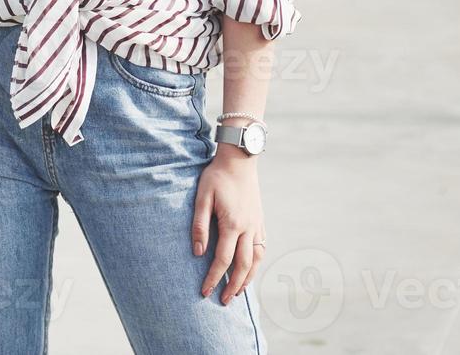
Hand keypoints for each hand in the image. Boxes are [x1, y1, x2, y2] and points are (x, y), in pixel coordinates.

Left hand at [192, 150, 264, 304]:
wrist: (240, 158)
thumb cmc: (216, 176)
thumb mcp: (202, 197)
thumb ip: (199, 225)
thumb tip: (197, 252)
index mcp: (232, 224)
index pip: (223, 260)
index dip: (213, 278)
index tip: (204, 292)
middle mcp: (248, 228)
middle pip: (243, 266)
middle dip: (233, 286)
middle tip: (224, 301)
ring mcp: (257, 224)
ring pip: (256, 259)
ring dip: (248, 278)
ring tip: (238, 292)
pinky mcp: (260, 219)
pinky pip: (262, 247)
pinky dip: (256, 263)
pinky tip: (250, 268)